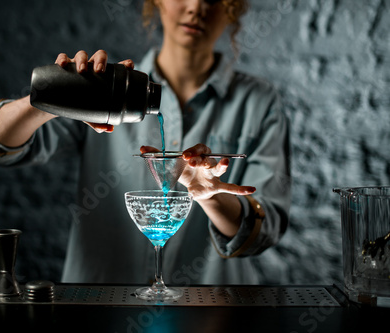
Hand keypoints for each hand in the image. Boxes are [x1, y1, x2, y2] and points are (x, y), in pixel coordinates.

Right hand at [55, 50, 134, 133]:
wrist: (59, 103)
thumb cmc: (80, 105)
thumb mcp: (89, 114)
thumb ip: (98, 121)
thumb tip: (108, 129)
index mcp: (103, 77)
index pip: (116, 67)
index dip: (124, 64)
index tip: (129, 66)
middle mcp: (91, 68)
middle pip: (100, 56)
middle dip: (101, 61)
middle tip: (99, 71)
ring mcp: (77, 65)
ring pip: (82, 55)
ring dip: (83, 60)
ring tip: (82, 70)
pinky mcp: (63, 67)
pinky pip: (63, 58)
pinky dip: (63, 59)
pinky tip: (63, 65)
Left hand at [140, 144, 255, 200]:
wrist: (192, 188)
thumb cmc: (183, 172)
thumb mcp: (170, 165)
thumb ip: (156, 156)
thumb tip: (141, 148)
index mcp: (196, 155)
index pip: (198, 149)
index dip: (193, 151)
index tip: (185, 156)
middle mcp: (206, 162)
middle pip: (207, 158)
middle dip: (201, 159)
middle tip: (193, 162)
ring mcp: (213, 175)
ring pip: (218, 169)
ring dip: (221, 165)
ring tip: (225, 163)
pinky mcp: (217, 187)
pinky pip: (230, 187)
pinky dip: (241, 189)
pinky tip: (251, 189)